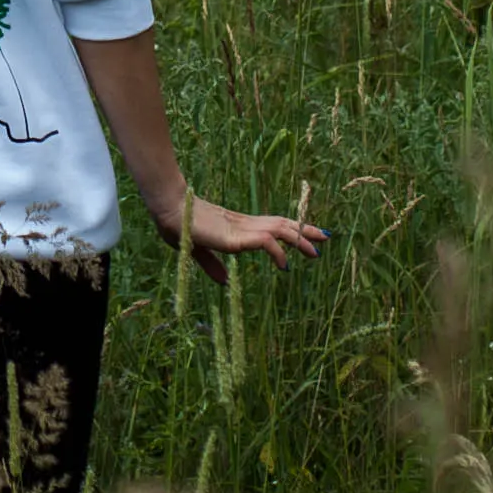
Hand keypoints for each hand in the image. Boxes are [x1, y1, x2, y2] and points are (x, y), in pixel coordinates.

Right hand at [164, 194, 326, 288]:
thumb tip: (225, 281)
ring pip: (279, 230)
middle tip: (325, 237)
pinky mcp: (236, 236)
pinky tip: (285, 264)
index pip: (272, 225)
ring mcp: (241, 229)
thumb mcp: (197, 251)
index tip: (308, 236)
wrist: (166, 210)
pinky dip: (278, 251)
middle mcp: (244, 224)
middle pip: (282, 224)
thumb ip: (211, 265)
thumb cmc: (177, 224)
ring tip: (316, 249)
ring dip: (299, 238)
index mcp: (237, 226)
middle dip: (305, 230)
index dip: (290, 229)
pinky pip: (266, 242)